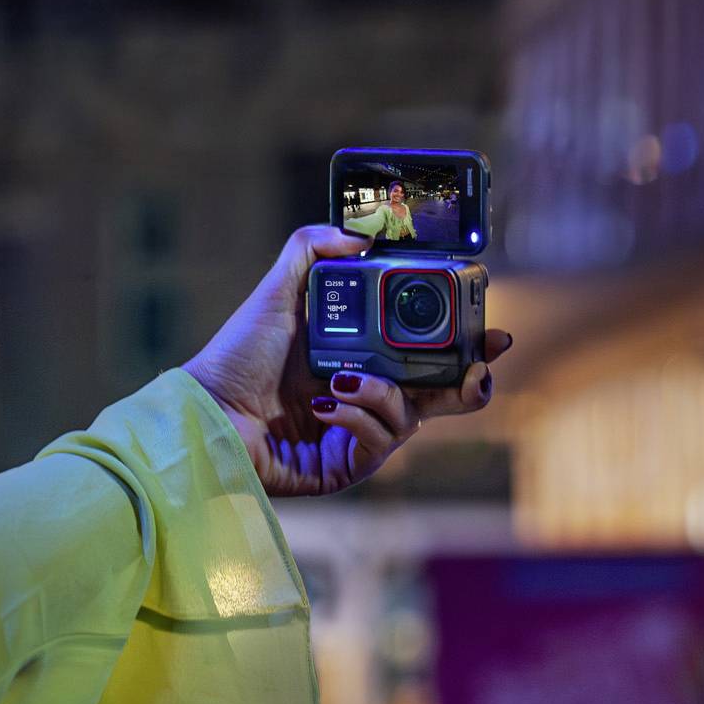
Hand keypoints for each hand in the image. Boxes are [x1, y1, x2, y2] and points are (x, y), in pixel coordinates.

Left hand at [181, 225, 512, 498]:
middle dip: (470, 385)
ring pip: (410, 419)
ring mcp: (357, 436)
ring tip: (346, 380)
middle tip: (479, 370)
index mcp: (364, 359)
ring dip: (386, 396)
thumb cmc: (238, 354)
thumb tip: (360, 236)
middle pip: (443, 397)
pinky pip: (378, 444)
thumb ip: (313, 250)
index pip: (431, 356)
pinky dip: (360, 420)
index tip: (495, 334)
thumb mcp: (278, 292)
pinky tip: (328, 405)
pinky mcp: (343, 468)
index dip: (468, 348)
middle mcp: (367, 398)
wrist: (207, 407)